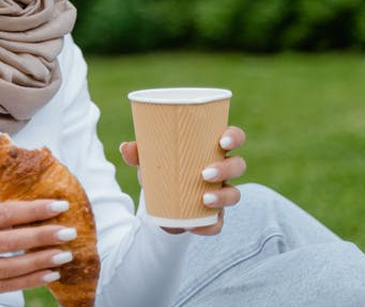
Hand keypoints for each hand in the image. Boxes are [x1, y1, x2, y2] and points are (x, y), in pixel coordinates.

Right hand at [0, 200, 77, 296]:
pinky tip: (49, 273)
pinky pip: (6, 286)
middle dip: (43, 236)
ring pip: (10, 267)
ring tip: (64, 254)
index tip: (59, 206)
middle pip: (9, 241)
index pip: (4, 214)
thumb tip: (38, 212)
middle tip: (68, 232)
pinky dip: (30, 280)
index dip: (34, 210)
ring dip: (41, 261)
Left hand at [120, 126, 247, 235]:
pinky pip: (219, 223)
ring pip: (235, 194)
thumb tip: (126, 148)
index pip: (233, 138)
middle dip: (226, 169)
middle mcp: (222, 171)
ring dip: (222, 197)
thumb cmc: (161, 169)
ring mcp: (221, 193)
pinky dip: (209, 226)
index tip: (223, 140)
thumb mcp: (149, 160)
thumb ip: (138, 153)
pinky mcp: (214, 216)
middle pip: (238, 166)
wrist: (158, 200)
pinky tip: (195, 226)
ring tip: (204, 199)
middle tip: (204, 174)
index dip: (234, 137)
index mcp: (211, 149)